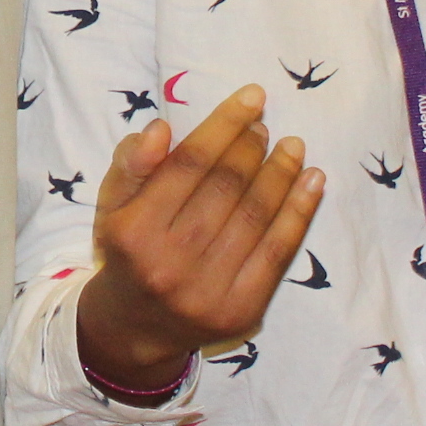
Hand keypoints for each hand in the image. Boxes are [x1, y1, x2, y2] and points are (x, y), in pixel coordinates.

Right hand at [73, 84, 325, 391]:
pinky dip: (300, 212)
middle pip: (226, 187)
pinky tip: (313, 182)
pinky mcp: (241, 310)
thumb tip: (162, 129)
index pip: (189, 164)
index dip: (225, 125)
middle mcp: (170, 261)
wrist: (135, 328)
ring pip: (255, 216)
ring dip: (282, 173)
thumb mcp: (112, 205)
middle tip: (266, 126)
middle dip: (253, 147)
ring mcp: (208, 290)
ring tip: (293, 147)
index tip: (253, 97)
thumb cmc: (128, 251)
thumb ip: (133, 164)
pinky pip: (278, 252)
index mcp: (134, 229)